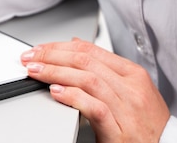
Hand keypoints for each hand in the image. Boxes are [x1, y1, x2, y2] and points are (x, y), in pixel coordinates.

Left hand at [20, 38, 169, 142]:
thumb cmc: (146, 124)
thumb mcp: (130, 90)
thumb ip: (104, 68)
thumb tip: (76, 43)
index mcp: (133, 75)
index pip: (91, 50)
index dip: (59, 46)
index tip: (39, 49)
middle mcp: (132, 89)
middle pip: (85, 61)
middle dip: (52, 56)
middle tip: (30, 58)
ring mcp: (128, 110)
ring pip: (88, 80)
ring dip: (56, 72)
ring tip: (36, 71)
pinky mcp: (121, 133)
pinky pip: (95, 108)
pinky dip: (73, 97)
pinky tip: (56, 92)